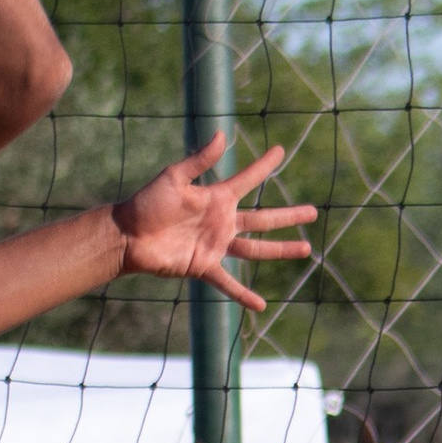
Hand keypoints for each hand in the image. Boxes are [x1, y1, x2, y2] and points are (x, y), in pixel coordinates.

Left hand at [113, 136, 317, 318]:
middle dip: (289, 216)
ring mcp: (216, 245)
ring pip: (256, 249)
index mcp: (216, 198)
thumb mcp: (174, 178)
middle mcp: (222, 221)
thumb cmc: (147, 203)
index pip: (247, 179)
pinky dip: (243, 295)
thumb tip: (223, 136)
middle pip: (263, 219)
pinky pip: (228, 283)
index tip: (280, 151)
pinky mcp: (204, 266)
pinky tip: (261, 306)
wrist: (129, 235)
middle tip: (313, 212)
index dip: (264, 166)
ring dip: (281, 250)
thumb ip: (200, 161)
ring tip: (305, 249)